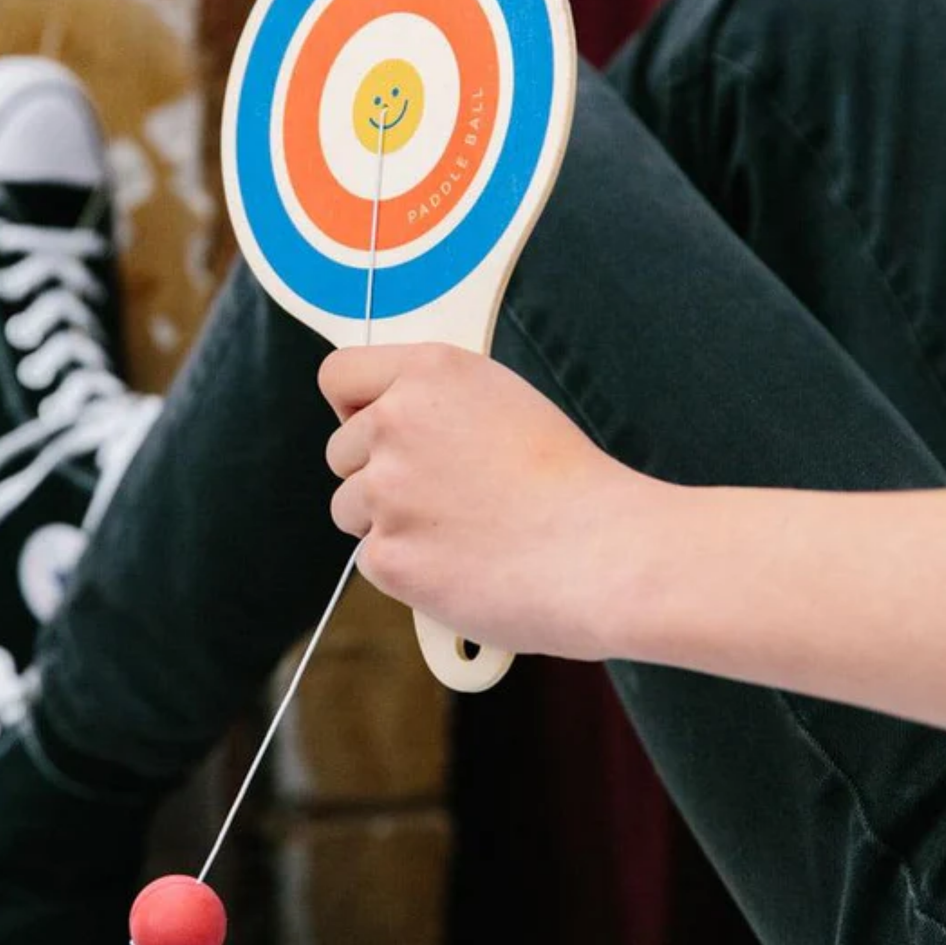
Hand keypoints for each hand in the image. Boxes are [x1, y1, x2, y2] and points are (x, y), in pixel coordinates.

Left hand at [320, 343, 657, 660]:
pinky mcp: (387, 556)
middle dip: (377, 474)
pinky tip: (460, 565)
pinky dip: (407, 571)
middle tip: (442, 497)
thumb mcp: (505, 402)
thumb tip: (389, 420)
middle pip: (340, 451)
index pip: (338, 376)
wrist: (606, 554)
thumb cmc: (573, 485)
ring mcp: (385, 491)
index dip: (354, 409)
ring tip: (459, 532)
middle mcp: (394, 422)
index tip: (377, 432)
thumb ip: (437, 403)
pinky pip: (372, 561)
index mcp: (427, 374)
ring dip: (389, 524)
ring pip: (350, 509)